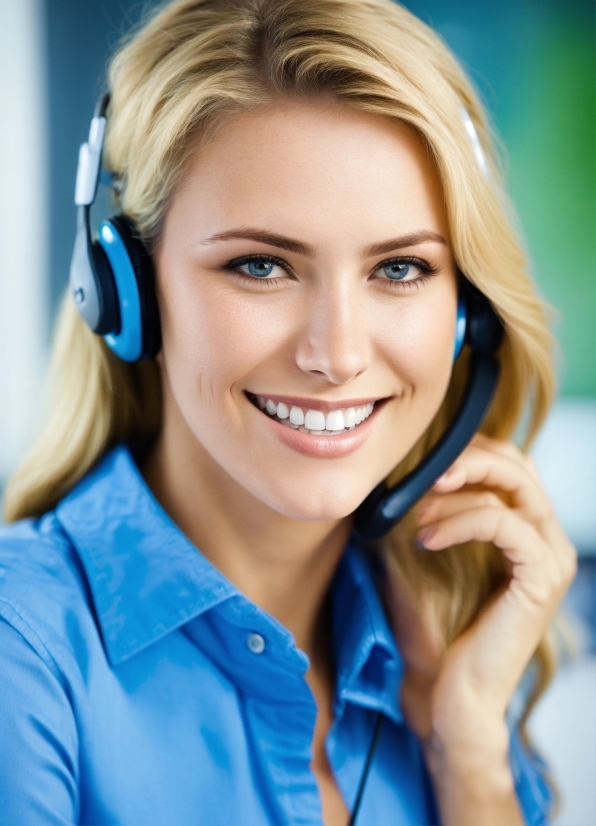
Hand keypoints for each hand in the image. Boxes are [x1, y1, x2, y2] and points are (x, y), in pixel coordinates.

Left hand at [384, 434, 576, 816]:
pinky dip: (462, 521)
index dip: (467, 451)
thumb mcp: (429, 556)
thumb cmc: (434, 630)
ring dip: (456, 492)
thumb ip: (432, 511)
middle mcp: (548, 539)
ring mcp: (551, 558)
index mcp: (527, 531)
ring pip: (514, 486)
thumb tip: (402, 466)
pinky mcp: (542, 577)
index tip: (421, 462)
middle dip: (466, 458)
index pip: (510, 463)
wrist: (449, 696)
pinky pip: (506, 523)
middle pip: (518, 464)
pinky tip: (426, 538)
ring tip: (415, 514)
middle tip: (422, 472)